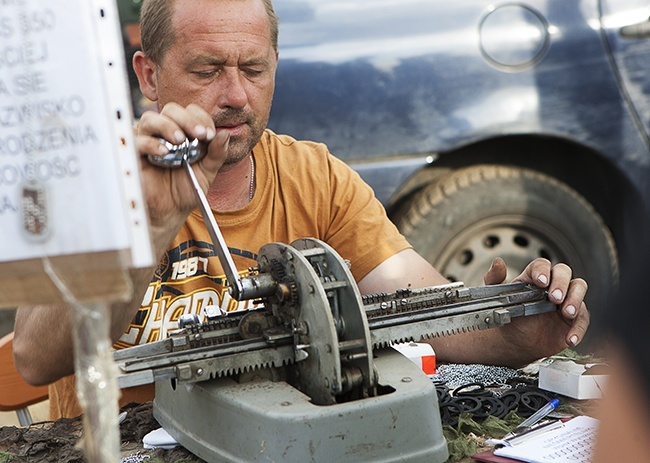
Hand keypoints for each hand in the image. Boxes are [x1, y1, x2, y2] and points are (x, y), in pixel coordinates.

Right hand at [135, 103, 228, 233]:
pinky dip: (150, 143)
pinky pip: (137, 141)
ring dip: (167, 126)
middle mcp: (164, 132)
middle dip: (187, 120)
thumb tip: (224, 134)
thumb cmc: (187, 188)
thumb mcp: (208, 171)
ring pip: (150, 119)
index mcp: (184, 131)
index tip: (209, 135)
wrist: (172, 211)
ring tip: (180, 141)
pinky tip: (164, 153)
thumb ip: (217, 153)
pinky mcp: (134, 155)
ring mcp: (147, 141)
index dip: (200, 119)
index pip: (190, 112)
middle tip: (200, 135)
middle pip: (170, 110)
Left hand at [484, 257, 589, 361]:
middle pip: (563, 272)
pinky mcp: (575, 317)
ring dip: (575, 299)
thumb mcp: (498, 299)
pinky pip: (583, 319)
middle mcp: (552, 284)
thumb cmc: (511, 317)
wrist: (517, 342)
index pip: (541, 265)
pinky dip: (578, 329)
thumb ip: (494, 279)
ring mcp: (566, 299)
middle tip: (554, 298)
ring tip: (567, 313)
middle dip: (561, 283)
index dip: (542, 271)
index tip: (541, 281)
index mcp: (533, 277)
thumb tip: (498, 262)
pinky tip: (570, 339)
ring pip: (578, 288)